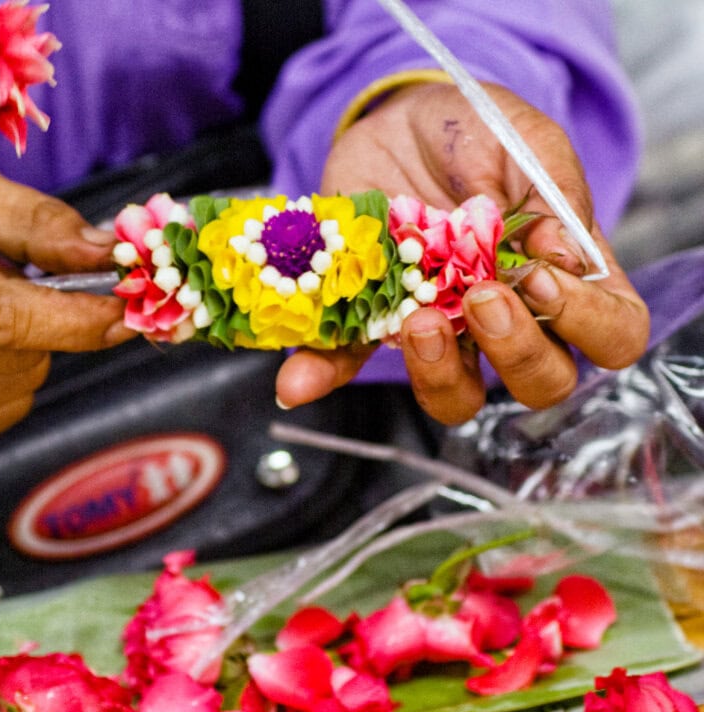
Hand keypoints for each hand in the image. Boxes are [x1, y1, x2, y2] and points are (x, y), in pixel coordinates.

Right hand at [0, 162, 132, 447]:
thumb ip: (37, 223)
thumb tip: (109, 256)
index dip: (74, 318)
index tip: (127, 309)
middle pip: (17, 355)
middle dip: (46, 321)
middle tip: (14, 280)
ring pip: (18, 387)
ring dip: (24, 348)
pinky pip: (1, 412)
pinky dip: (4, 377)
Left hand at [276, 82, 647, 423]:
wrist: (399, 120)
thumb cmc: (476, 131)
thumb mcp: (523, 141)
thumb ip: (552, 191)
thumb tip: (562, 255)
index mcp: (565, 277)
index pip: (610, 333)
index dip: (588, 324)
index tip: (543, 279)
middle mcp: (508, 319)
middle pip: (540, 382)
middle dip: (516, 353)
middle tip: (481, 298)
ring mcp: (441, 328)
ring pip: (455, 395)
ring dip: (438, 374)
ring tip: (416, 322)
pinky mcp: (372, 322)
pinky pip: (350, 365)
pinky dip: (323, 376)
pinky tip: (297, 380)